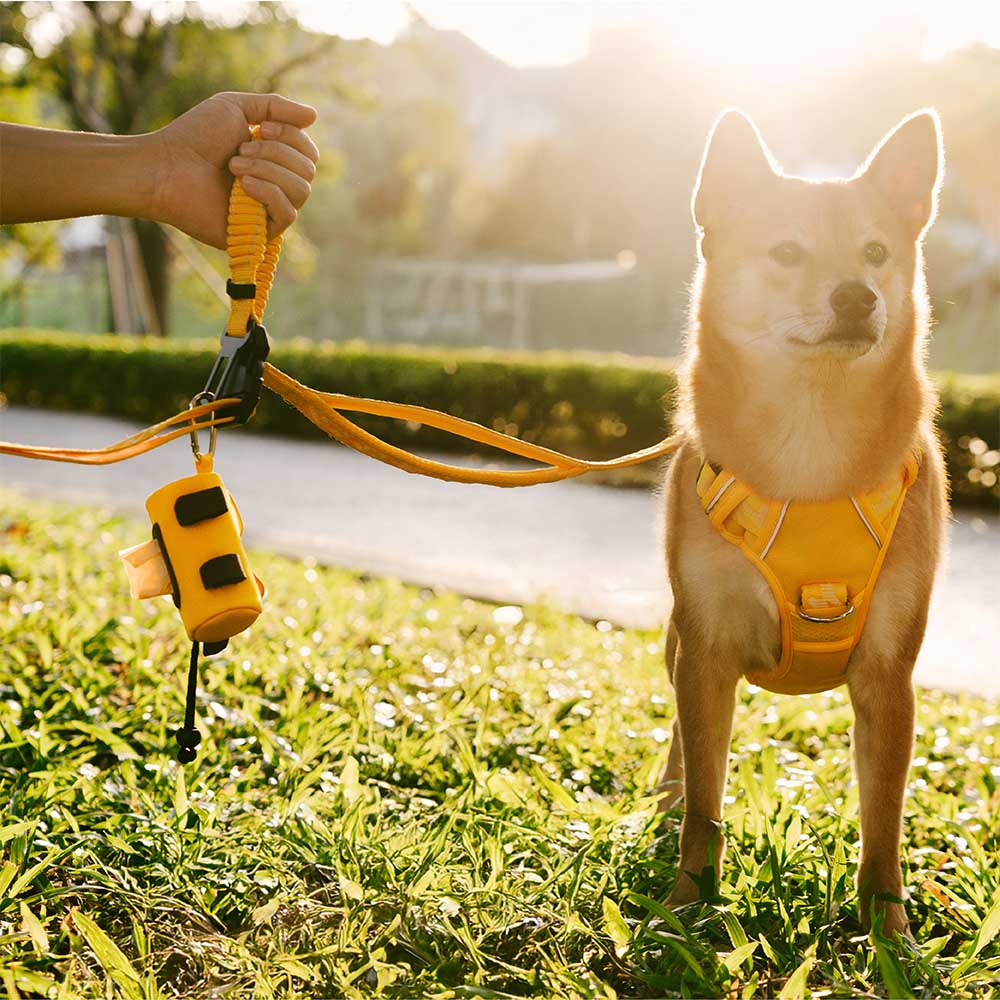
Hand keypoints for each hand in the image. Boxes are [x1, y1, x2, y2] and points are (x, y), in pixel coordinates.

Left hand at [149, 92, 318, 248]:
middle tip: (238, 151)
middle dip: (276, 153)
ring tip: (234, 166)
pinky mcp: (259, 233)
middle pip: (308, 171)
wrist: (166, 167)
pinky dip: (269, 193)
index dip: (291, 137)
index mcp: (272, 159)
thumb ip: (276, 106)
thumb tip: (314, 115)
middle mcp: (275, 186)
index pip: (308, 153)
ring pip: (302, 191)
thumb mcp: (236, 107)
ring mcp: (268, 211)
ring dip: (269, 171)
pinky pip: (288, 215)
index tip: (260, 128)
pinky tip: (243, 186)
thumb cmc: (195, 136)